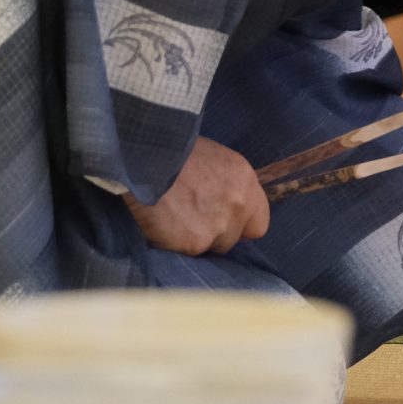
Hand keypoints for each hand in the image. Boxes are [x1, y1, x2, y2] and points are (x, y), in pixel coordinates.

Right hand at [125, 137, 270, 255]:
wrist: (144, 158)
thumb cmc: (172, 151)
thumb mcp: (210, 156)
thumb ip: (224, 183)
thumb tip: (221, 199)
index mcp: (244, 180)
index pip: (258, 223)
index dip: (240, 226)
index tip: (224, 223)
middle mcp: (238, 205)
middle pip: (231, 238)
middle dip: (212, 234)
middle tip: (188, 219)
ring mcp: (218, 227)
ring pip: (209, 248)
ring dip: (192, 239)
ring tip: (171, 219)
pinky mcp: (195, 243)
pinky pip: (185, 252)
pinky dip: (171, 243)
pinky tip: (159, 224)